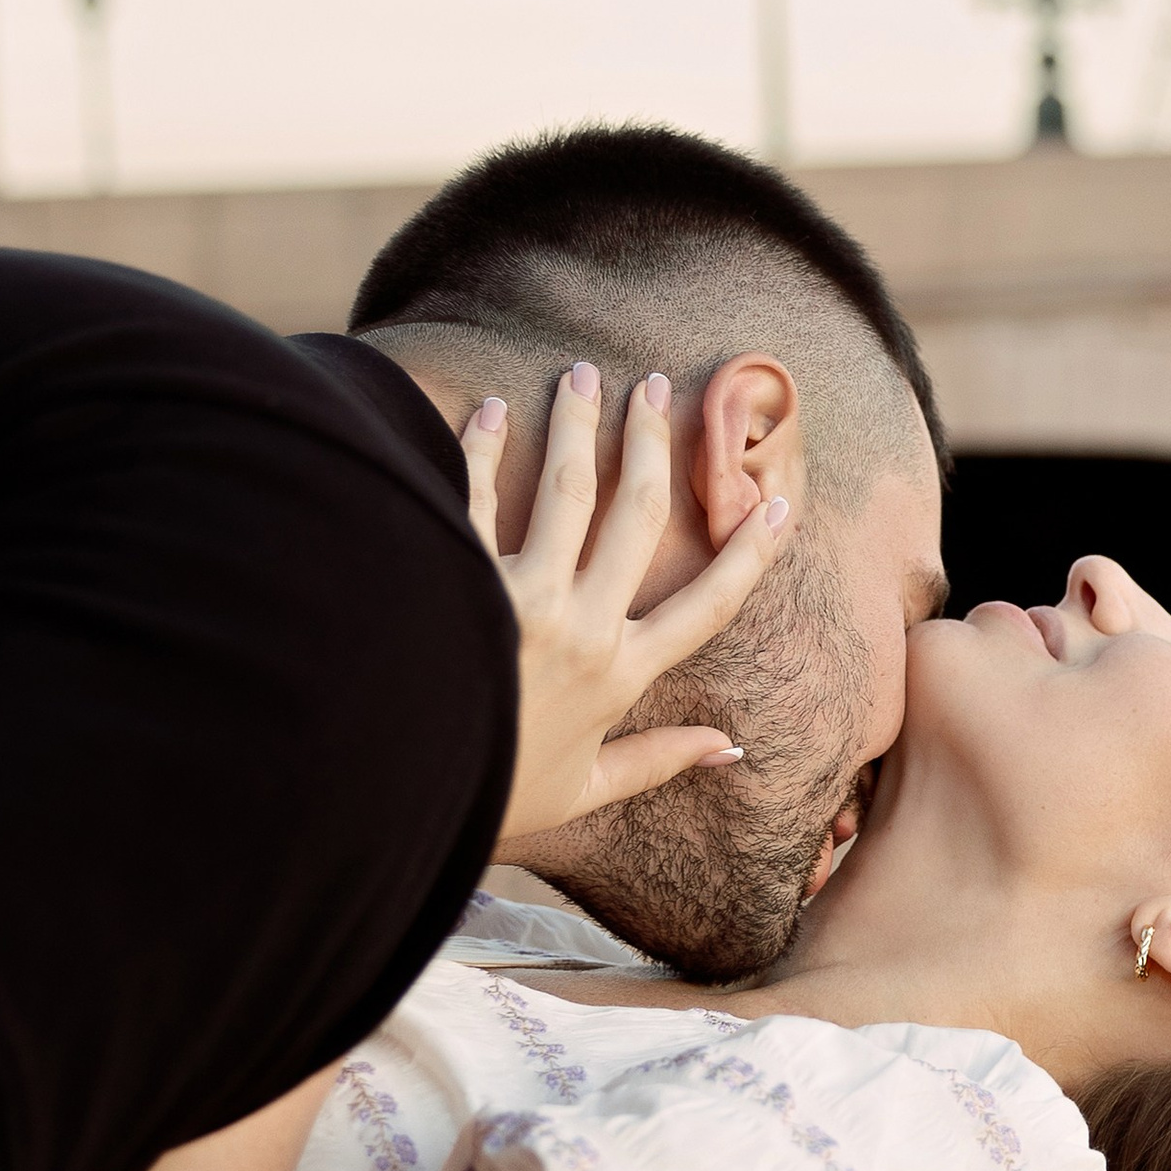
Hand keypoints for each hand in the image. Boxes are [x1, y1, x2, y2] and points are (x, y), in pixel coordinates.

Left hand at [466, 364, 787, 851]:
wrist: (391, 788)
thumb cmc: (487, 795)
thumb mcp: (583, 791)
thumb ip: (657, 761)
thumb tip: (728, 749)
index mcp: (620, 676)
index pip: (707, 608)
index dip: (750, 556)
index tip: (780, 506)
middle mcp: (582, 628)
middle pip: (636, 518)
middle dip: (651, 445)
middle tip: (652, 387)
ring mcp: (523, 600)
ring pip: (567, 492)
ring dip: (578, 426)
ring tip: (582, 375)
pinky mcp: (462, 580)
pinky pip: (478, 498)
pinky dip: (482, 450)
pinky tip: (488, 412)